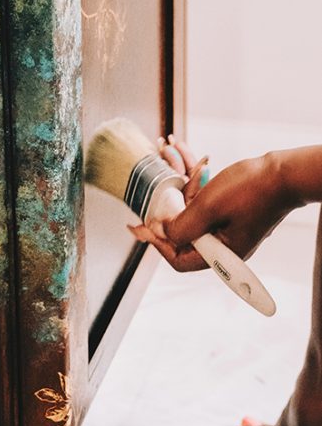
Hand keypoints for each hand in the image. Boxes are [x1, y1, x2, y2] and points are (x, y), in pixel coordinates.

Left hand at [129, 142, 294, 271]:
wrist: (284, 172)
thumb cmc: (249, 189)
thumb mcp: (208, 208)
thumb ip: (182, 226)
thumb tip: (162, 234)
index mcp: (221, 254)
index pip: (179, 260)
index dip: (157, 243)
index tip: (141, 225)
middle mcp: (225, 247)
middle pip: (184, 238)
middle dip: (166, 214)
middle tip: (150, 199)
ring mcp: (229, 230)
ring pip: (192, 217)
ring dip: (180, 195)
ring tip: (169, 166)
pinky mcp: (232, 214)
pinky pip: (205, 206)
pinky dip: (194, 188)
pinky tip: (188, 165)